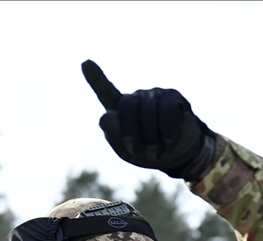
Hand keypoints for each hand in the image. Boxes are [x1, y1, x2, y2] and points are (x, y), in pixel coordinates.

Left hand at [82, 60, 215, 180]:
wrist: (177, 156)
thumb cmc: (146, 152)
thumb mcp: (126, 150)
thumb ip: (113, 135)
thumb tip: (108, 114)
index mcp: (120, 110)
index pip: (106, 91)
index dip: (95, 78)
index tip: (85, 63)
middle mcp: (137, 97)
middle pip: (128, 106)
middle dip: (132, 134)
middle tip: (139, 153)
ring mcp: (155, 95)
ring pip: (148, 112)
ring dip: (151, 139)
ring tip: (156, 153)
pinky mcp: (174, 97)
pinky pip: (167, 113)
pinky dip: (166, 133)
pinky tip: (168, 142)